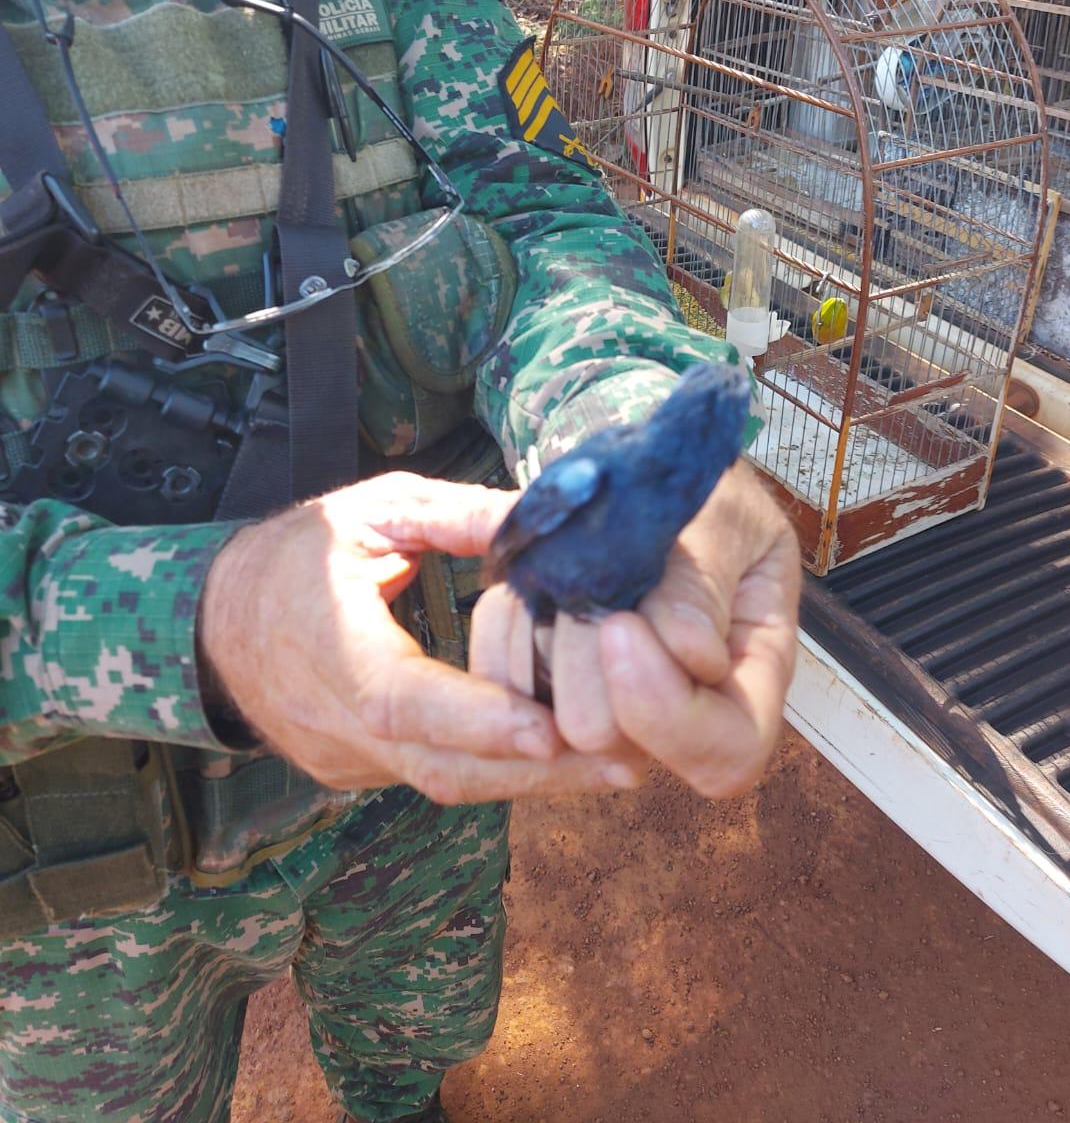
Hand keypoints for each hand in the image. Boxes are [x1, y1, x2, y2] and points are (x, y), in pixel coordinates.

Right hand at [199, 472, 646, 803]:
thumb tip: (552, 511)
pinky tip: (557, 755)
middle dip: (540, 773)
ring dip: (531, 781)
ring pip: (447, 785)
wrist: (212, 621)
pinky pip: (434, 778)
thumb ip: (457, 515)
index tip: (552, 729)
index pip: (405, 703)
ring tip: (618, 765)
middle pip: (444, 768)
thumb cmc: (297, 553)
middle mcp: (338, 726)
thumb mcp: (373, 510)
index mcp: (333, 651)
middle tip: (630, 761)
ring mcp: (346, 762)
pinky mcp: (357, 775)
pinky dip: (496, 770)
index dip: (478, 720)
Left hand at [469, 461, 799, 798]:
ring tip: (570, 567)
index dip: (669, 712)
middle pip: (611, 740)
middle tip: (598, 573)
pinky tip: (529, 576)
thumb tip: (686, 648)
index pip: (726, 755)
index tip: (623, 626)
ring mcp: (609, 706)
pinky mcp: (548, 686)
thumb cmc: (706, 497)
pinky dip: (503, 626)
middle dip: (588, 655)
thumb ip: (704, 581)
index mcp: (748, 682)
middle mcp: (677, 713)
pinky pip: (501, 685)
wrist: (652, 474)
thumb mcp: (726, 519)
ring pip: (546, 717)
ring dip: (544, 633)